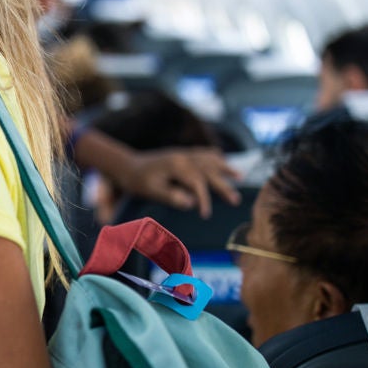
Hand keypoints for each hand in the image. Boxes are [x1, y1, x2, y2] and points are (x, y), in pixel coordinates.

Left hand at [120, 147, 240, 218]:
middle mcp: (182, 156)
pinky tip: (222, 158)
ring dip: (224, 167)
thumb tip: (191, 203)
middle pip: (209, 170)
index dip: (204, 199)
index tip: (205, 215)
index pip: (197, 182)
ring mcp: (182, 153)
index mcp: (176, 165)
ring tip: (241, 176)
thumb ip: (171, 196)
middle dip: (223, 185)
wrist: (126, 166)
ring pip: (209, 158)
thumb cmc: (138, 181)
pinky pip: (201, 152)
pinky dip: (213, 155)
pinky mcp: (180, 153)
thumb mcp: (151, 190)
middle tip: (235, 201)